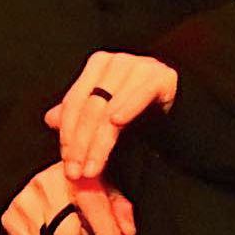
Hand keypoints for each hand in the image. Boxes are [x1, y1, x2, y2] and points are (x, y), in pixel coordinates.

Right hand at [2, 160, 132, 234]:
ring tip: (59, 224)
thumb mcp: (99, 189)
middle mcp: (45, 185)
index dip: (106, 230)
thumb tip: (128, 232)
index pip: (93, 206)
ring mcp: (24, 202)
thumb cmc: (71, 187)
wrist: (28, 174)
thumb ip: (118, 208)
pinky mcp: (9, 218)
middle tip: (78, 225)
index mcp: (72, 175)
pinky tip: (43, 229)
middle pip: (70, 234)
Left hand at [45, 50, 180, 185]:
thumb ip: (80, 115)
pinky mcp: (162, 76)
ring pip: (109, 108)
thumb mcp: (107, 113)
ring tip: (93, 168)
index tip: (67, 164)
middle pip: (90, 107)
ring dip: (99, 143)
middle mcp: (117, 61)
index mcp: (99, 64)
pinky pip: (139, 94)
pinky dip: (127, 108)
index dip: (68, 135)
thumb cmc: (144, 110)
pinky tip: (117, 124)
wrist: (184, 105)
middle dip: (81, 144)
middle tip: (77, 172)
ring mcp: (140, 66)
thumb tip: (49, 119)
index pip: (74, 102)